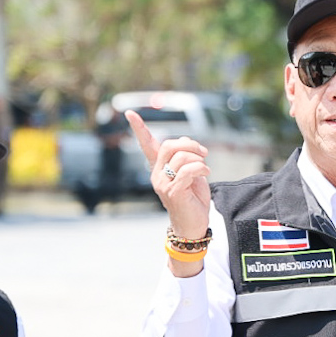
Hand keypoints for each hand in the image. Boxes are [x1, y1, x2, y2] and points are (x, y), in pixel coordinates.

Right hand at [127, 110, 211, 238]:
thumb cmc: (192, 198)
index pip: (147, 145)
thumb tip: (186, 142)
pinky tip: (206, 173)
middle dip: (190, 145)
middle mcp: (156, 174)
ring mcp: (162, 184)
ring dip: (199, 158)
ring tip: (205, 167)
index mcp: (159, 168)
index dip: (139, 128)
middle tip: (203, 153)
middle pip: (170, 145)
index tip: (129, 113)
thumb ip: (186, 156)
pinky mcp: (173, 192)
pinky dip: (201, 168)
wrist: (193, 224)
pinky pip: (188, 170)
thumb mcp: (190, 172)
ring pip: (181, 157)